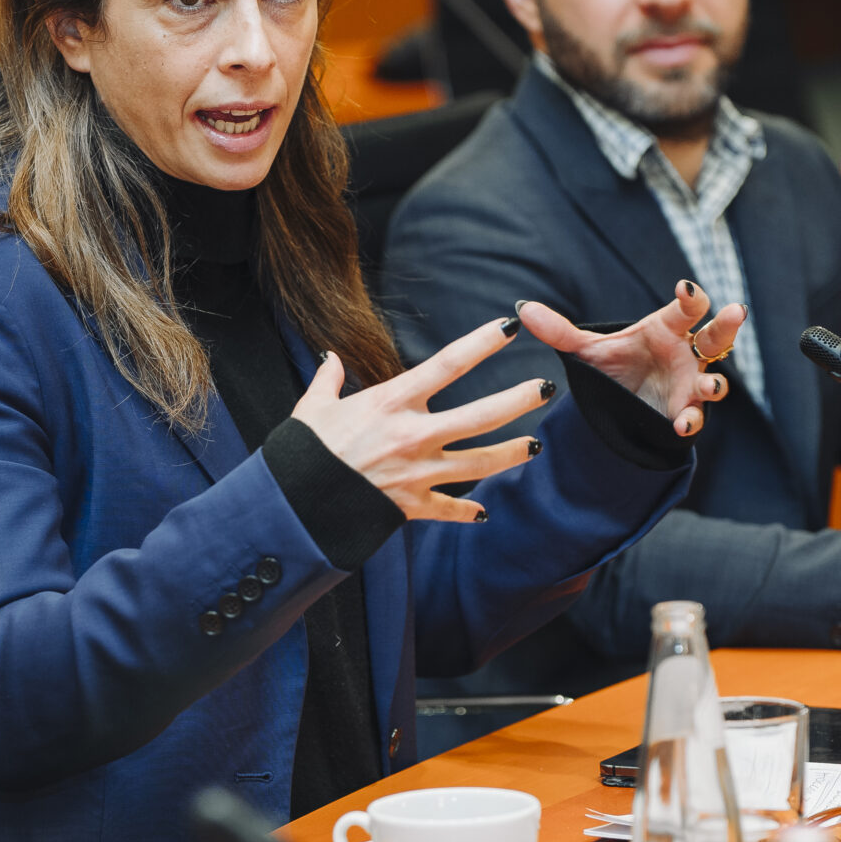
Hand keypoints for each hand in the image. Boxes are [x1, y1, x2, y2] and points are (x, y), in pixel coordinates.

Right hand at [292, 315, 551, 522]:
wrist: (295, 505)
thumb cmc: (302, 452)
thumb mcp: (312, 407)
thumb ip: (328, 380)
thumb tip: (330, 359)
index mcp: (390, 403)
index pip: (446, 365)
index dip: (480, 344)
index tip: (507, 329)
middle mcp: (412, 435)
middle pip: (480, 416)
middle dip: (517, 400)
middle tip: (545, 389)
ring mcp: (417, 473)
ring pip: (478, 464)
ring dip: (510, 454)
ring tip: (535, 446)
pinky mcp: (411, 507)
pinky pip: (448, 510)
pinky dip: (466, 512)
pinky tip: (482, 513)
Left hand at [516, 279, 744, 436]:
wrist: (620, 404)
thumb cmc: (616, 365)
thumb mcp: (586, 351)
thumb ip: (559, 332)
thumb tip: (522, 310)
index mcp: (667, 328)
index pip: (686, 307)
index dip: (690, 296)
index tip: (686, 287)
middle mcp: (686, 354)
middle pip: (717, 335)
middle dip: (728, 324)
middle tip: (737, 311)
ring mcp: (690, 385)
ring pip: (715, 381)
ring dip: (715, 384)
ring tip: (709, 386)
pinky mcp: (685, 413)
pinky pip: (695, 416)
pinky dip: (690, 420)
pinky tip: (680, 425)